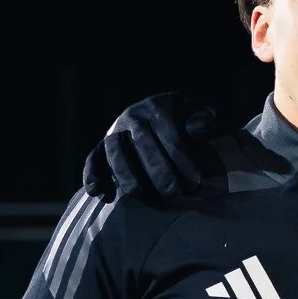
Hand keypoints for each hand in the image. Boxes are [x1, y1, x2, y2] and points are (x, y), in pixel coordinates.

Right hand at [80, 92, 220, 200]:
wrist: (163, 117)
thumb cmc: (187, 121)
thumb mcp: (199, 114)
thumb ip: (206, 118)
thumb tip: (196, 130)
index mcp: (158, 107)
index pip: (169, 132)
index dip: (181, 157)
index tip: (194, 180)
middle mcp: (133, 116)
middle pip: (142, 142)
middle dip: (157, 169)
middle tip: (172, 191)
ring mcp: (115, 131)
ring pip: (115, 150)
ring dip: (123, 171)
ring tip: (136, 191)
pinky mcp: (102, 146)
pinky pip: (93, 158)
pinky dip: (92, 173)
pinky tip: (97, 192)